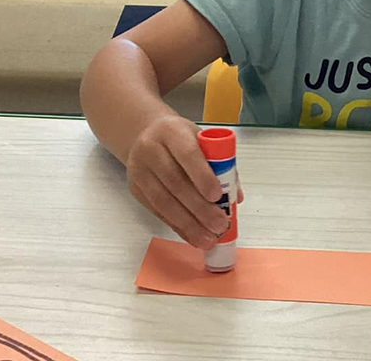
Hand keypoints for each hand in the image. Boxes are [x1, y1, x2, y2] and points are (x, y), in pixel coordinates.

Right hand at [126, 114, 229, 249]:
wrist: (146, 134)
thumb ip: (220, 163)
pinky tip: (192, 235)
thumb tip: (236, 196)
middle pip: (175, 182)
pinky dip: (176, 226)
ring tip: (207, 238)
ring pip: (163, 201)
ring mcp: (139, 170)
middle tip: (219, 224)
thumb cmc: (180, 138)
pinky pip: (156, 211)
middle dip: (199, 208)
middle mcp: (151, 149)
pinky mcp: (135, 188)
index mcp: (172, 131)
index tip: (217, 196)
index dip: (202, 176)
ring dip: (188, 223)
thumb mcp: (200, 139)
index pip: (187, 153)